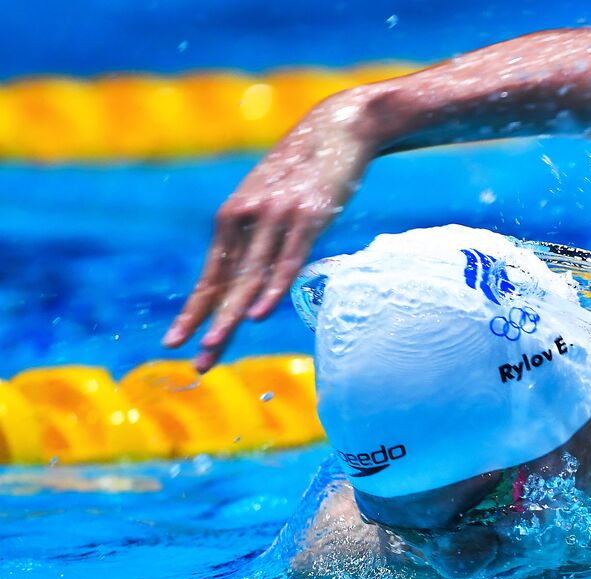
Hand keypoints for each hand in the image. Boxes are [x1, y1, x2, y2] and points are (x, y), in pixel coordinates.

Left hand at [163, 95, 373, 369]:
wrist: (338, 127)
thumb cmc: (306, 169)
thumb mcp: (271, 198)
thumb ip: (258, 231)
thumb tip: (255, 269)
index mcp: (233, 217)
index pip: (210, 276)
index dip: (193, 312)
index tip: (175, 344)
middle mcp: (246, 219)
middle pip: (225, 284)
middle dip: (207, 326)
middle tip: (195, 363)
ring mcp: (275, 218)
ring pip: (250, 278)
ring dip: (230, 317)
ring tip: (214, 348)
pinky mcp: (307, 217)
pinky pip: (287, 261)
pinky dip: (273, 288)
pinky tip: (260, 314)